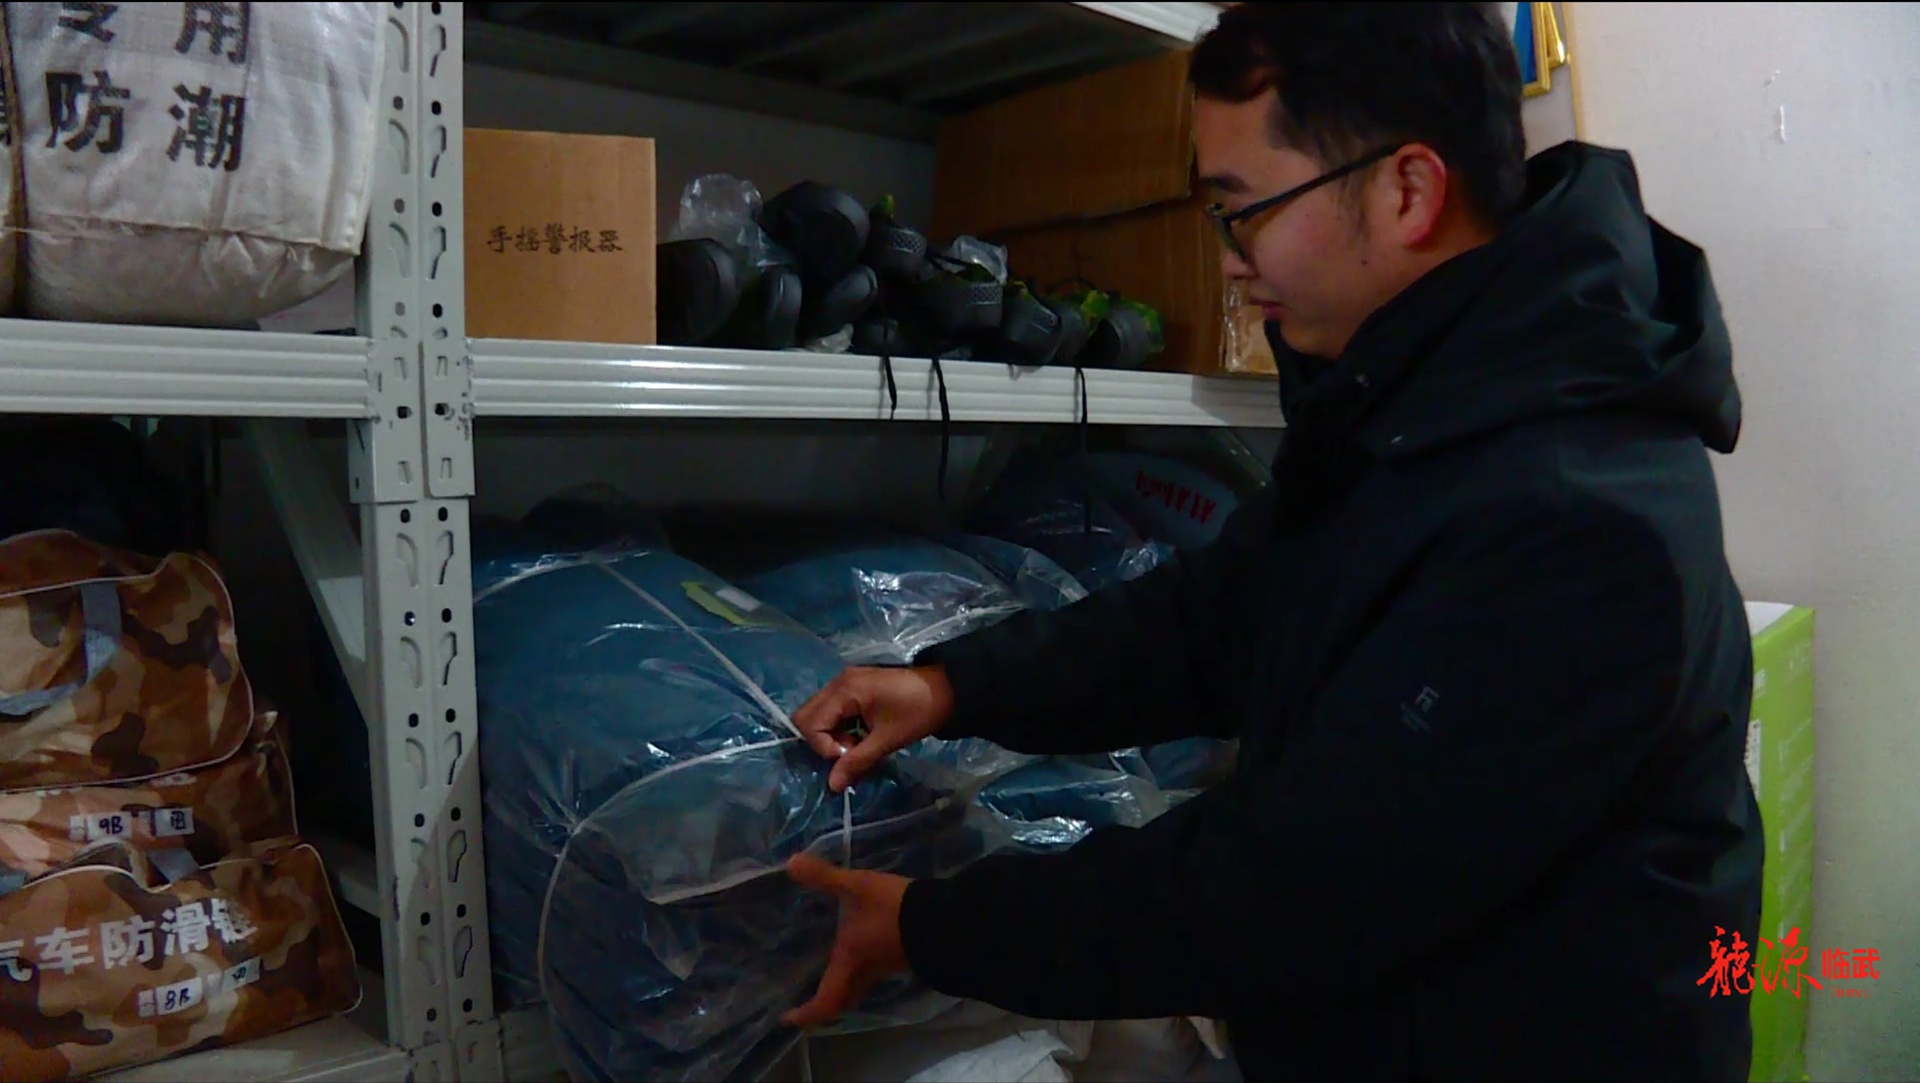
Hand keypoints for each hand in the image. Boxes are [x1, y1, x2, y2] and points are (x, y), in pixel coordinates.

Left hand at [782, 853, 910, 1028]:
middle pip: (843, 1001)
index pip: (825, 1001)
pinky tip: (858, 954)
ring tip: (827, 977)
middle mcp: (866, 971)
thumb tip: (790, 863)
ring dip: (842, 990)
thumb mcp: (856, 886)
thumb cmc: (892, 908)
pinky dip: (859, 973)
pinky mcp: (901, 956)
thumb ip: (825, 876)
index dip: (807, 1014)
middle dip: (824, 1008)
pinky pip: (872, 975)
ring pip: (859, 988)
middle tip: (807, 1007)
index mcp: (850, 961)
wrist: (942, 917)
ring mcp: (886, 965)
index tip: (787, 1019)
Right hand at [794, 665, 954, 792]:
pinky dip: (839, 727)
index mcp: (845, 690)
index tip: (850, 756)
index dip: (824, 747)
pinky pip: (832, 709)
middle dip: (822, 740)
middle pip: (807, 715)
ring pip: (818, 713)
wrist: (947, 689)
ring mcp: (845, 681)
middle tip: (850, 751)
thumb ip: (857, 761)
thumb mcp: (887, 740)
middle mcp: (838, 681)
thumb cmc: (918, 712)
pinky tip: (859, 735)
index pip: (810, 723)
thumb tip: (832, 786)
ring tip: (857, 744)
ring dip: (831, 735)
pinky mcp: (853, 686)